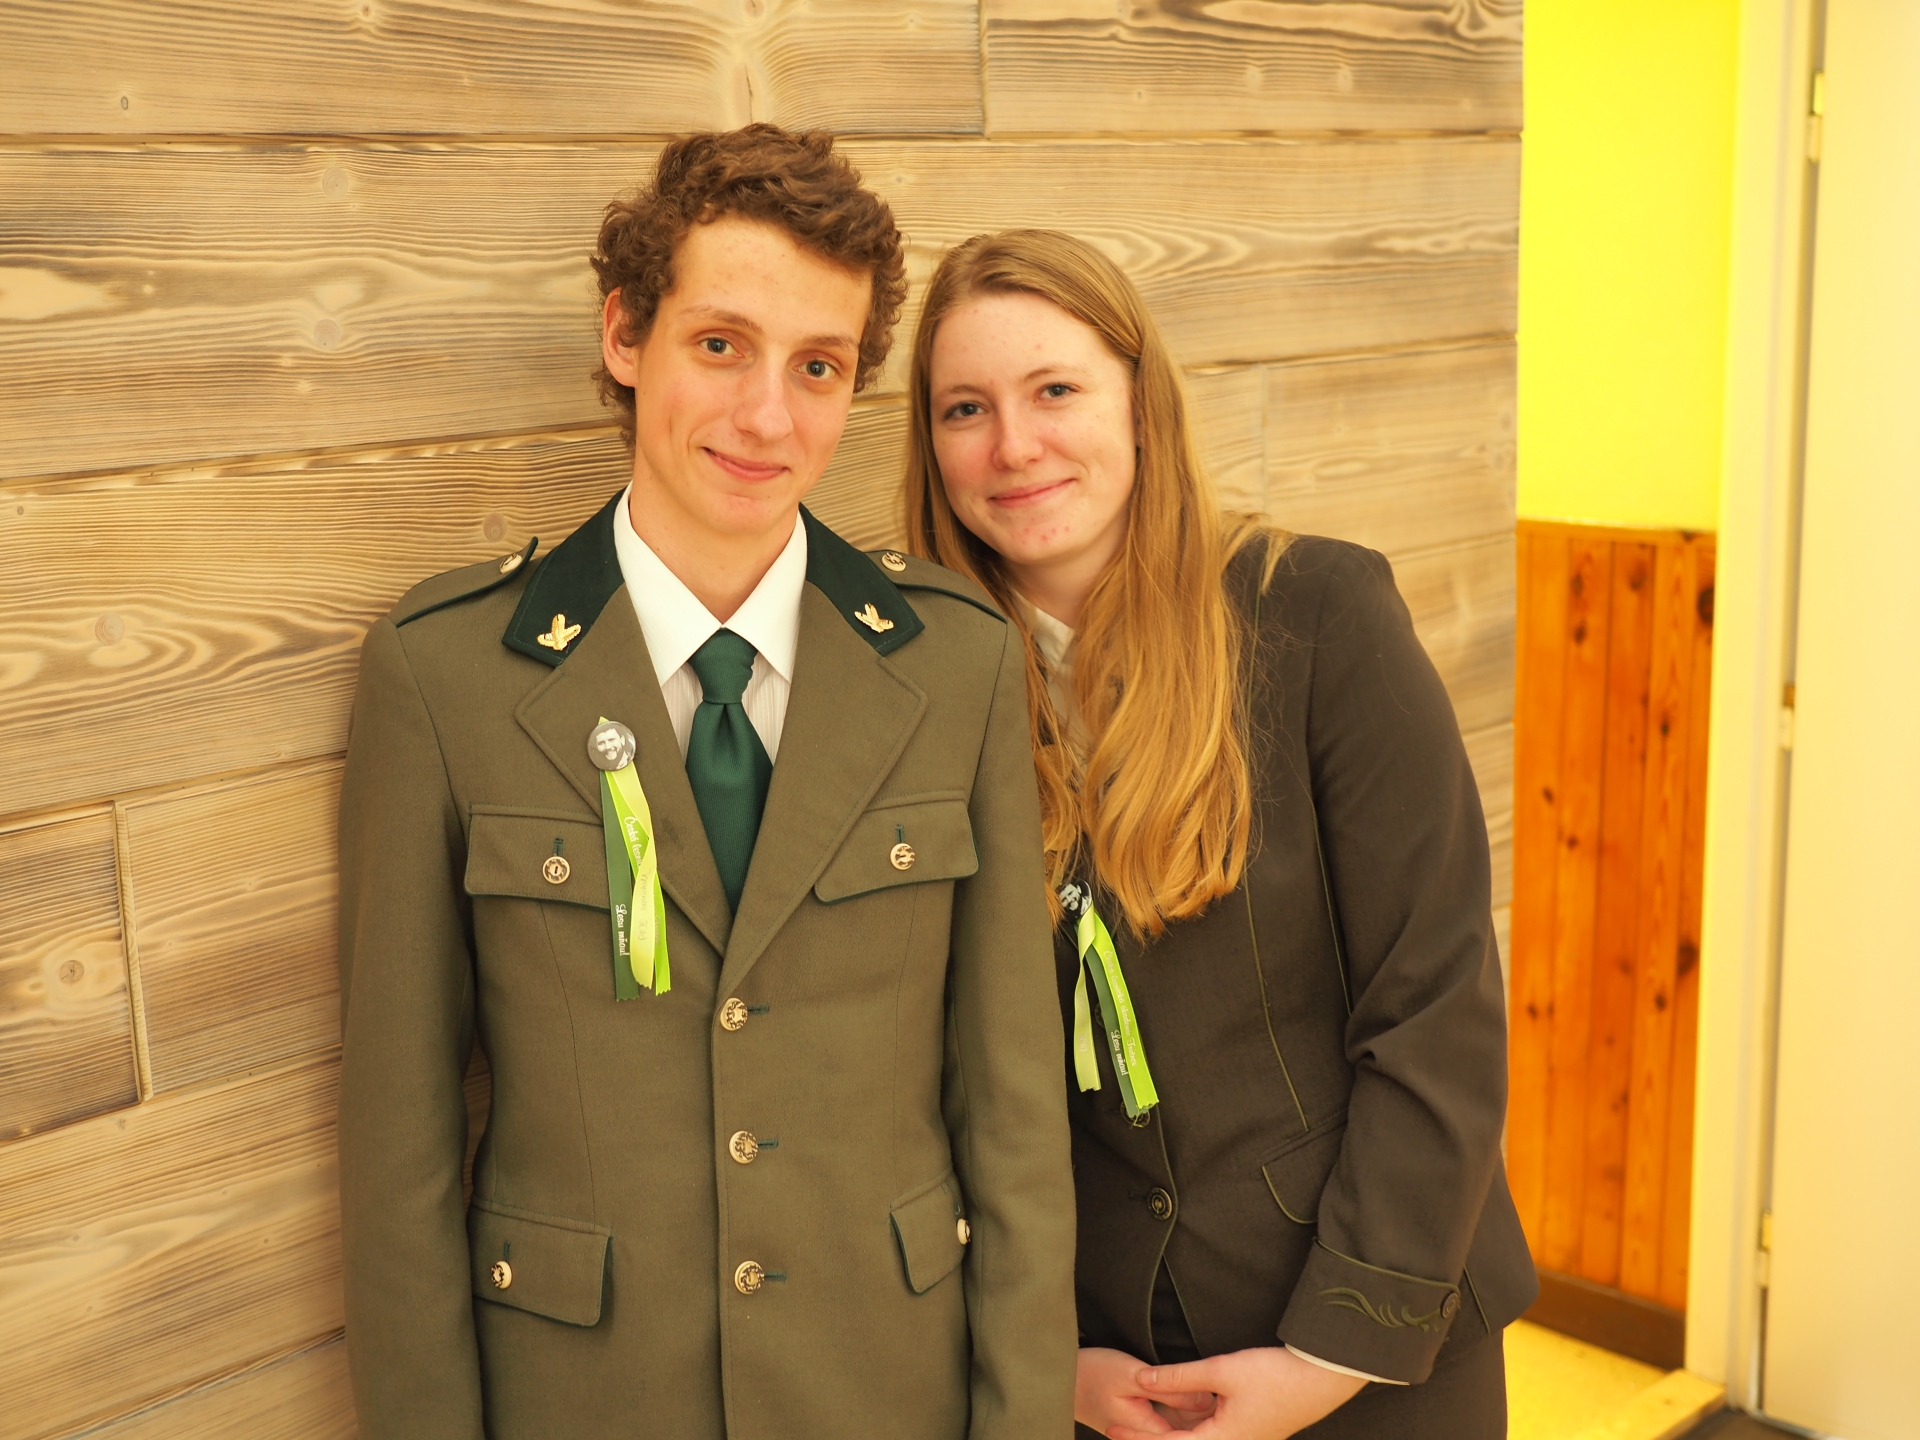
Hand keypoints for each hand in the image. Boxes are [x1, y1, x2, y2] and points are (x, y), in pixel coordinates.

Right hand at [1076, 1347, 1217, 1435]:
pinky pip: (1161, 1418)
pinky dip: (1175, 1407)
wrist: (1059, 1375)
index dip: (1209, 1418)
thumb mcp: (1133, 1375)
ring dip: (1189, 1411)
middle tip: (1219, 1394)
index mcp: (1144, 1428)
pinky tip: (1185, 1394)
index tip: (1224, 1399)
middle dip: (1200, 1416)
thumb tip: (1204, 1401)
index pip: (1187, 1434)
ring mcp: (1136, 1427)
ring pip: (1172, 1424)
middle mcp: (1141, 1433)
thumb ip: (1169, 1390)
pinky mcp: (1132, 1419)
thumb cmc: (1092, 1372)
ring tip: (1208, 1392)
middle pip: (1180, 1430)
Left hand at [1112, 1346, 1366, 1439]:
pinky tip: (1175, 1415)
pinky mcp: (1250, 1430)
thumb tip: (1143, 1378)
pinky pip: (1211, 1433)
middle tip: (1116, 1430)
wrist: (1321, 1378)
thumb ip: (1179, 1376)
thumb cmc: (1275, 1375)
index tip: (1111, 1432)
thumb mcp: (1222, 1370)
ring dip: (1170, 1433)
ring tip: (1140, 1422)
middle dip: (1151, 1438)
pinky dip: (1189, 1427)